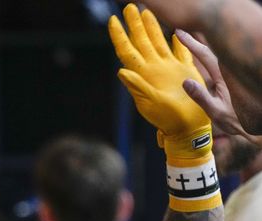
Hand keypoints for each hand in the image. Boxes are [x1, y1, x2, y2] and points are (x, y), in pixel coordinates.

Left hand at [109, 4, 211, 160]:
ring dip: (152, 28)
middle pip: (141, 41)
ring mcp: (169, 68)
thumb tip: (121, 70)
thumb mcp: (149, 104)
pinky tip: (174, 32)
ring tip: (146, 12)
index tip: (113, 20)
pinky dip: (178, 42)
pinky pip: (181, 52)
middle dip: (135, 24)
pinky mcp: (184, 72)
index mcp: (143, 74)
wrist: (186, 128)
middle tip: (129, 7)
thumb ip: (137, 87)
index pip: (127, 51)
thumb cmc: (166, 119)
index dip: (120, 36)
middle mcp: (154, 68)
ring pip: (158, 42)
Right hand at [176, 30, 249, 136]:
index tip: (179, 34)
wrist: (253, 124)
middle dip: (194, 40)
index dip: (191, 43)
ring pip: (212, 55)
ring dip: (198, 46)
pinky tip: (196, 54)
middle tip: (180, 32)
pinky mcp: (226, 81)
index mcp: (223, 76)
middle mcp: (226, 72)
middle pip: (208, 50)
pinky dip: (203, 56)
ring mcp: (226, 76)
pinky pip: (213, 63)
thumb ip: (201, 97)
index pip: (204, 55)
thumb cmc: (235, 120)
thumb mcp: (215, 111)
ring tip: (186, 39)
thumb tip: (186, 81)